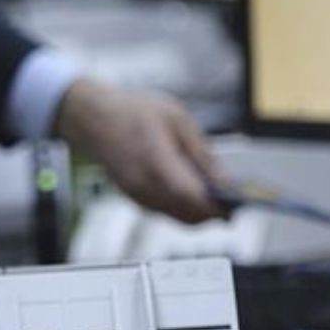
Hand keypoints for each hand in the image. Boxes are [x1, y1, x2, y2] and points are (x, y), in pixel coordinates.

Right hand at [55, 78, 225, 223]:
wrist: (92, 116)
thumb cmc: (132, 111)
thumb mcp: (178, 121)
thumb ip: (203, 155)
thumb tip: (226, 182)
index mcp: (157, 164)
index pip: (194, 199)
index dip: (219, 207)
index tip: (238, 204)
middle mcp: (145, 187)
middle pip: (189, 215)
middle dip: (214, 213)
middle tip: (233, 201)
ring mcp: (137, 196)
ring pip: (178, 218)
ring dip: (199, 212)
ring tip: (216, 194)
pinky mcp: (134, 198)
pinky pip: (165, 212)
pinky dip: (183, 208)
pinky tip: (193, 191)